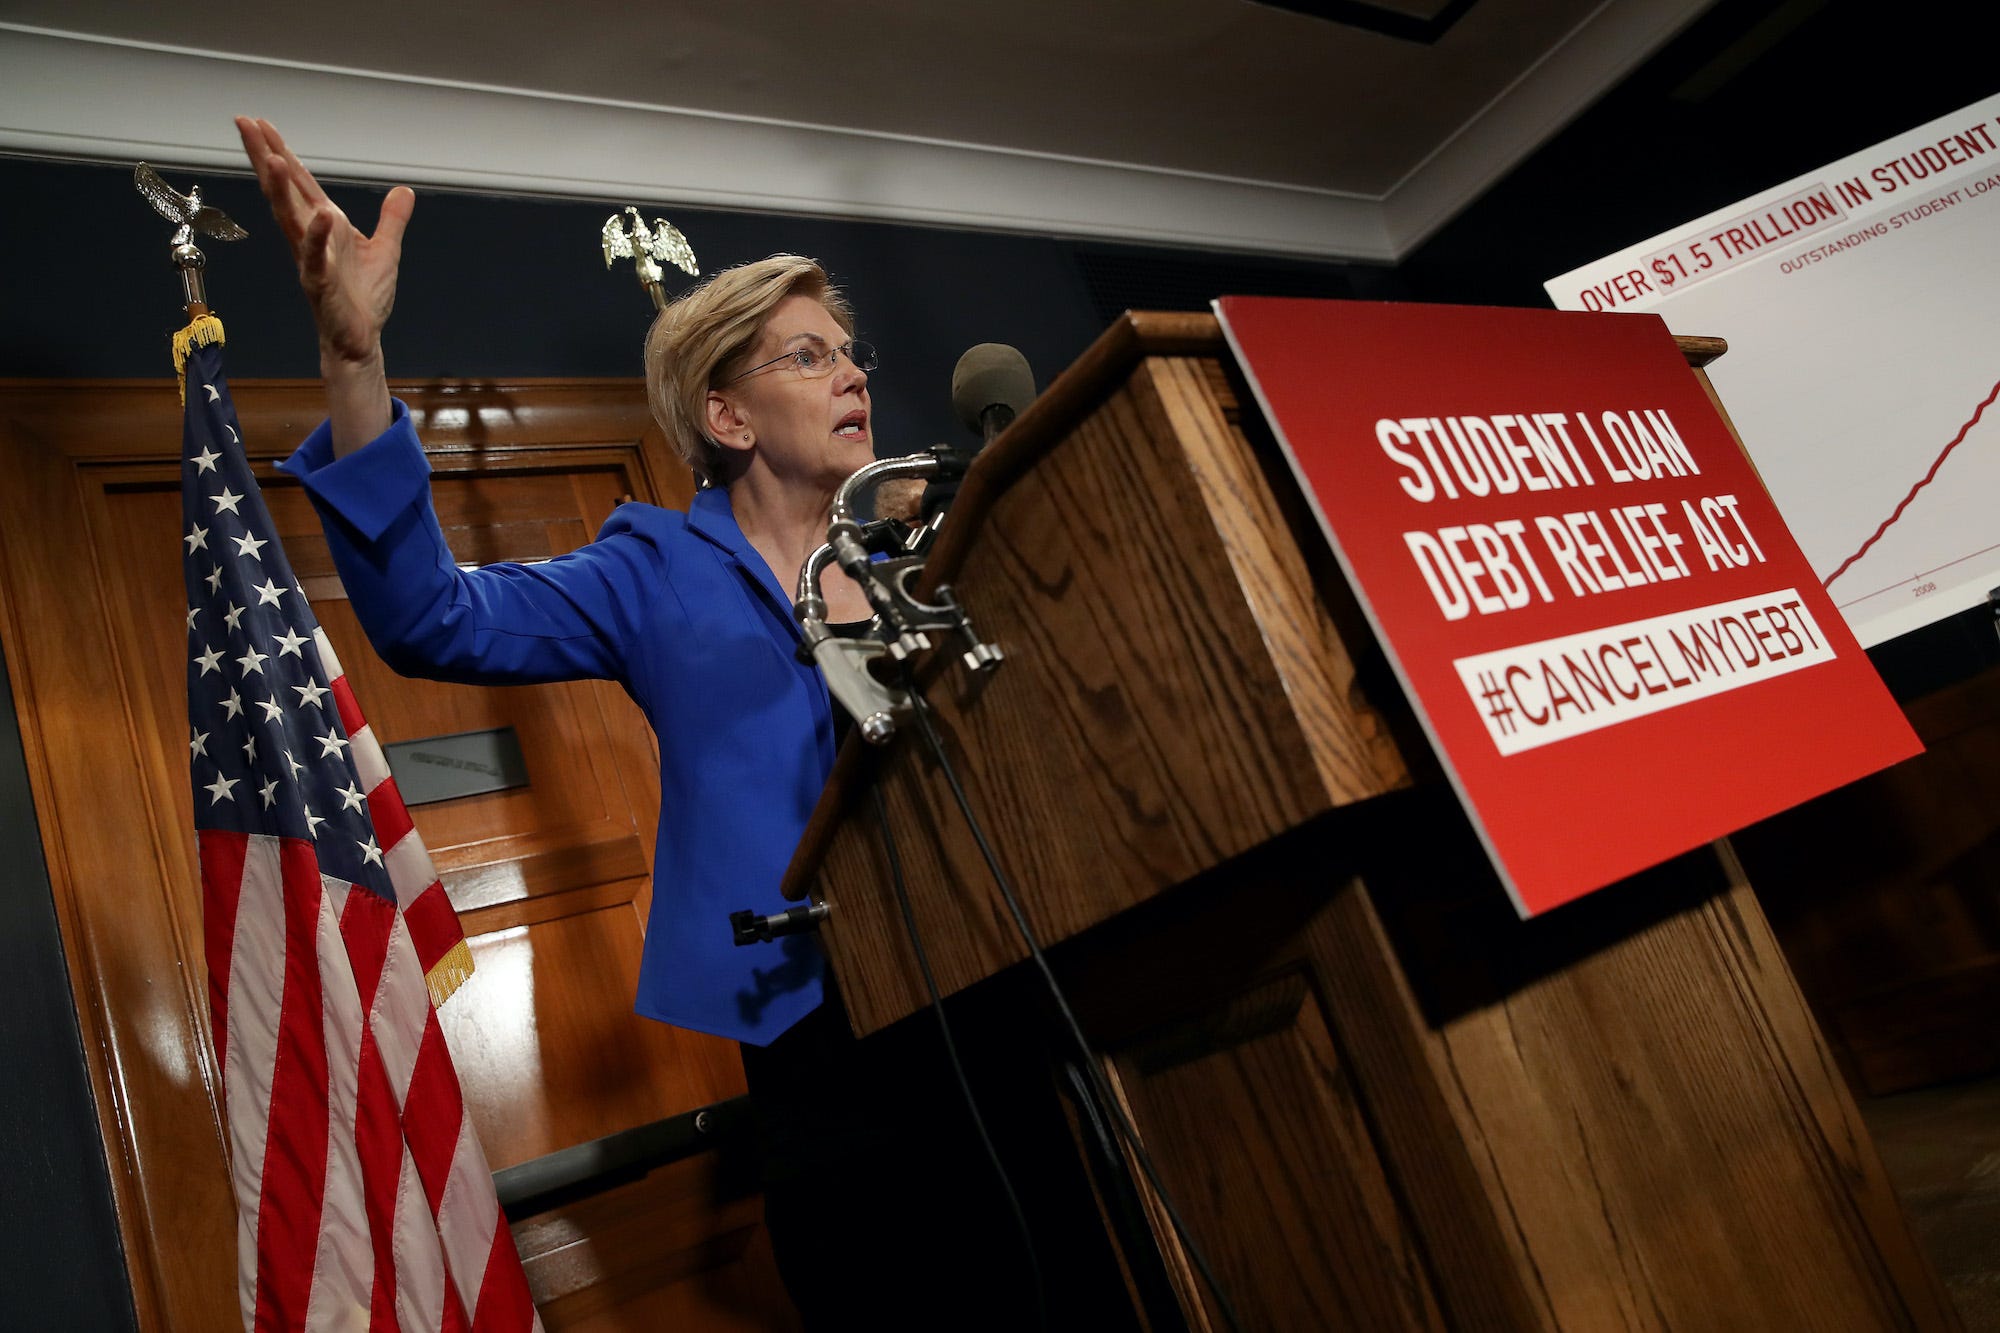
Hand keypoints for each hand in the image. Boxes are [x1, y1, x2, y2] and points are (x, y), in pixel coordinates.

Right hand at [235, 116, 413, 367]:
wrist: (360, 340)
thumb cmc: (363, 298)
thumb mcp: (385, 250)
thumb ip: (392, 219)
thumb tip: (404, 191)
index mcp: (325, 225)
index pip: (299, 182)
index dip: (280, 152)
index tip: (259, 123)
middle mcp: (311, 237)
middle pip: (283, 190)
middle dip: (264, 157)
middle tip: (244, 123)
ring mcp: (312, 259)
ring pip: (291, 219)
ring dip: (280, 189)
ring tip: (270, 158)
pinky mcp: (321, 284)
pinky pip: (317, 258)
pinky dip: (318, 238)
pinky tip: (321, 216)